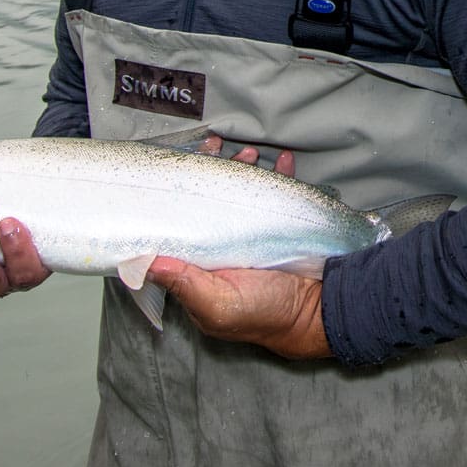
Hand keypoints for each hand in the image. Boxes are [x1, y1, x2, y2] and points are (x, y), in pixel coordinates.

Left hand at [151, 135, 326, 356]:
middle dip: (213, 172)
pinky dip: (280, 176)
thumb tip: (145, 262)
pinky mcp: (278, 227)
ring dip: (244, 169)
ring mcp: (249, 235)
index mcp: (198, 266)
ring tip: (251, 155)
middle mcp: (220, 247)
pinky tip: (284, 163)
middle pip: (208, 201)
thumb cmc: (265, 316)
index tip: (182, 167)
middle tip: (217, 150)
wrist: (320, 313)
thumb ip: (185, 284)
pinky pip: (275, 195)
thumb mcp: (219, 305)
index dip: (177, 196)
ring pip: (239, 193)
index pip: (179, 225)